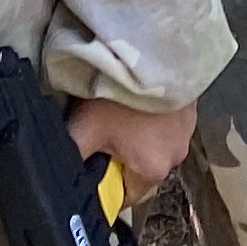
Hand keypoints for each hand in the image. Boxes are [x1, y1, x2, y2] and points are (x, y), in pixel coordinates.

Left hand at [66, 95, 196, 196]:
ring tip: (120, 110)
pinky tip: (138, 99)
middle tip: (102, 131)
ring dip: (138, 135)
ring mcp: (188, 130)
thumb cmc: (121, 97)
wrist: (155, 50)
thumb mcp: (84, 129)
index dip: (103, 181)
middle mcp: (177, 156)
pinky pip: (166, 123)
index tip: (92, 160)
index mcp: (153, 171)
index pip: (124, 195)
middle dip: (120, 155)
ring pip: (153, 144)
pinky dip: (152, 116)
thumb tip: (54, 180)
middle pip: (139, 168)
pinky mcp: (191, 108)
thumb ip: (70, 159)